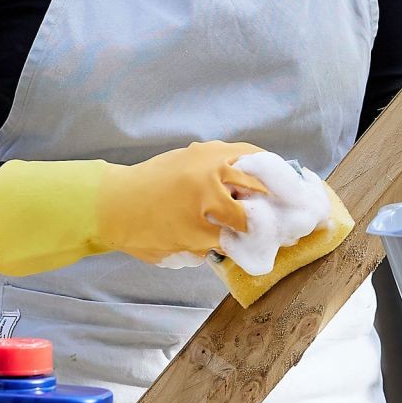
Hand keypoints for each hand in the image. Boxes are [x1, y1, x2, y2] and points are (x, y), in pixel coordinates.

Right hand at [96, 141, 267, 263]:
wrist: (112, 205)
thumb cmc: (153, 183)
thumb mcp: (187, 162)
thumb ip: (220, 168)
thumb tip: (260, 183)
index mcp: (211, 155)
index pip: (260, 160)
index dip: (279, 177)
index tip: (288, 189)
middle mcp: (212, 176)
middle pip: (262, 192)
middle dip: (274, 207)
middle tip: (282, 218)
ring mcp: (206, 208)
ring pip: (247, 224)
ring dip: (251, 232)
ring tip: (247, 235)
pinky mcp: (198, 237)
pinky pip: (225, 246)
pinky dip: (223, 247)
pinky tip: (213, 245)